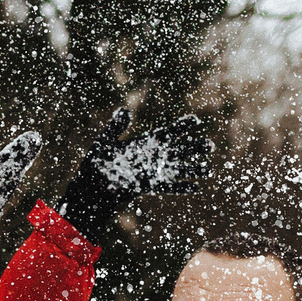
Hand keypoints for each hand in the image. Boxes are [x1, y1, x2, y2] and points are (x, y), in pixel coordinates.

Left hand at [59, 106, 213, 229]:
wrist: (91, 189)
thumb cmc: (96, 164)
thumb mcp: (105, 142)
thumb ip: (116, 127)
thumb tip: (125, 110)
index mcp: (145, 142)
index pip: (168, 131)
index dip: (182, 126)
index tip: (195, 121)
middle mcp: (152, 156)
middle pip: (179, 150)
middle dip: (195, 147)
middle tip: (210, 146)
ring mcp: (152, 172)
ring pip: (178, 169)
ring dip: (193, 168)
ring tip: (209, 168)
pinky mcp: (149, 187)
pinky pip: (168, 187)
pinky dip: (181, 187)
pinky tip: (195, 188)